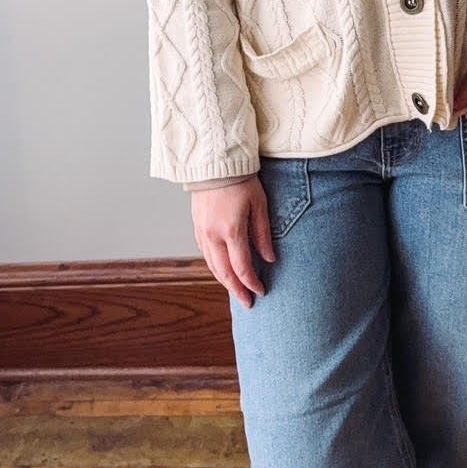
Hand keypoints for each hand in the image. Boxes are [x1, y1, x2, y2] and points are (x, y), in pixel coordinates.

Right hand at [190, 178, 275, 308]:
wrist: (215, 163)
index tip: (261, 292)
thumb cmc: (242, 180)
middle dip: (237, 290)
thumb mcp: (260, 204)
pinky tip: (223, 271)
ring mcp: (202, 232)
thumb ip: (263, 234)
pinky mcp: (197, 227)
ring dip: (224, 281)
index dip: (252, 283)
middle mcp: (213, 235)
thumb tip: (269, 259)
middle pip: (224, 273)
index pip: (242, 267)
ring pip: (212, 266)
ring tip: (236, 292)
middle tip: (248, 304)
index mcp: (231, 230)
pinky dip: (215, 267)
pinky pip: (205, 254)